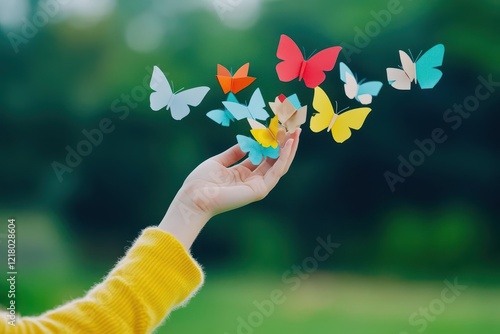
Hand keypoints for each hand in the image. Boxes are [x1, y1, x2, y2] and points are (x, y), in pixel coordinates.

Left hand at [159, 129, 300, 248]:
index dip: (271, 142)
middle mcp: (253, 180)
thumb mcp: (218, 161)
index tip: (278, 127)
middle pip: (274, 160)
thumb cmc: (201, 181)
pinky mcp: (260, 190)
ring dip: (289, 148)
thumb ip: (234, 153)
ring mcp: (258, 186)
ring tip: (296, 132)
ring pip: (280, 165)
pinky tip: (289, 143)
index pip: (263, 156)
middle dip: (284, 144)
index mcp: (243, 174)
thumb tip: (246, 142)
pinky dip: (284, 157)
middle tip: (293, 127)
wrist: (194, 196)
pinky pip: (276, 171)